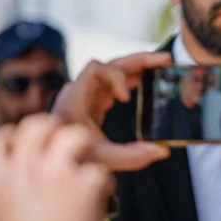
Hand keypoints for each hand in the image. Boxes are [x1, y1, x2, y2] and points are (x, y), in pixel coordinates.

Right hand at [0, 115, 114, 220]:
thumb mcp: (1, 211)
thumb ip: (10, 184)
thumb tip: (19, 169)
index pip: (0, 136)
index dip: (17, 136)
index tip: (28, 145)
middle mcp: (24, 167)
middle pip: (39, 124)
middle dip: (55, 129)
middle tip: (66, 146)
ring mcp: (56, 171)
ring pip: (76, 134)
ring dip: (86, 146)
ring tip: (87, 164)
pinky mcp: (86, 182)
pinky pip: (102, 170)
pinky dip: (104, 185)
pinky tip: (98, 201)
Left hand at [51, 52, 172, 170]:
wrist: (54, 161)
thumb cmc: (71, 157)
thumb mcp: (101, 158)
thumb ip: (130, 156)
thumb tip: (162, 151)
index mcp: (76, 97)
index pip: (95, 69)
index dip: (115, 77)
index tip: (127, 98)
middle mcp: (82, 91)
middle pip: (111, 64)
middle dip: (138, 61)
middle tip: (166, 59)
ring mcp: (88, 96)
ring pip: (115, 71)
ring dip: (139, 67)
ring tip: (164, 64)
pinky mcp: (95, 103)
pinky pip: (116, 84)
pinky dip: (134, 79)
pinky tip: (150, 81)